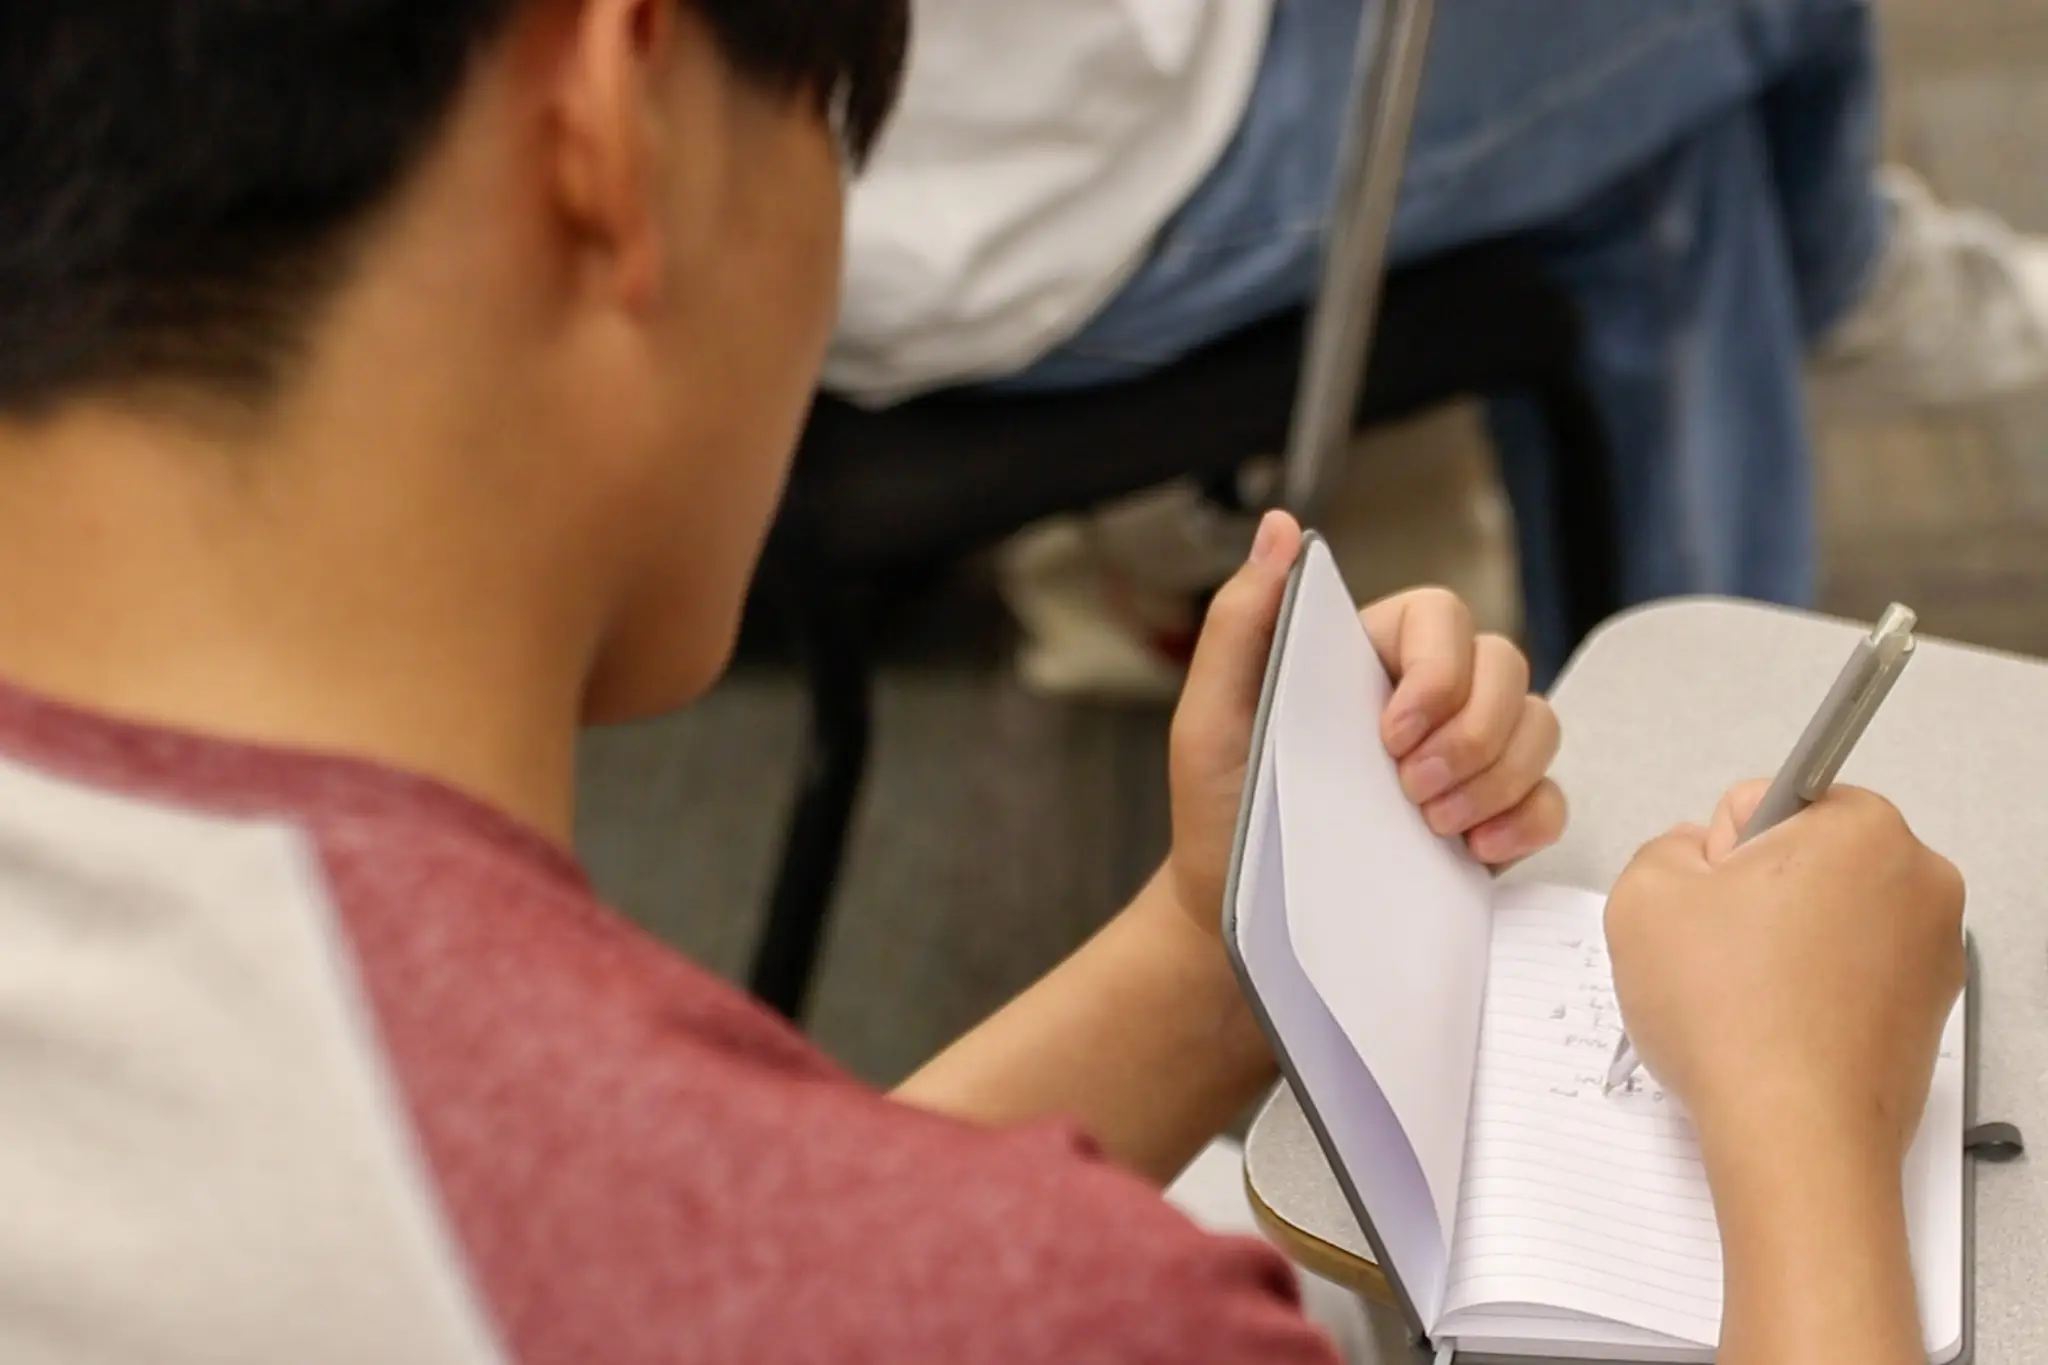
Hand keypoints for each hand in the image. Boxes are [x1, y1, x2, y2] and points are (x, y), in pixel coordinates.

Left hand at [1163, 511, 1566, 935]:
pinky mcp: (1491, 817)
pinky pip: (1551, 796)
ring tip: (1431, 825)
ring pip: (1539, 724)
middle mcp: (1427, 696)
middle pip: (1506, 664)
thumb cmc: (1222, 815)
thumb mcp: (1211, 718)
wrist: (1243, 923)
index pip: (1441, 616)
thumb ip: (1242, 621)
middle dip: (1473, 733)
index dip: (1438, 670)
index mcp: (1366, 657)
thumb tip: (1279, 527)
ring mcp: (1466, 757)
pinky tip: (1473, 849)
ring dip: (1497, 776)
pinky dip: (1525, 819)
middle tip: (1410, 789)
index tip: (1392, 734)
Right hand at [1605, 782, 1965, 1158]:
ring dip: (1781, 945)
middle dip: (1753, 897)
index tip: (1717, 902)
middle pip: (1801, 858)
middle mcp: (1918, 878)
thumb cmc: (1732, 1020)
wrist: (1793, 1137)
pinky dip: (1812, 989)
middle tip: (1722, 955)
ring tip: (1749, 1000)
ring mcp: (1934, 949)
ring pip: (1824, 917)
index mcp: (1861, 826)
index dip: (1718, 855)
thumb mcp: (1643, 895)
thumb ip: (1665, 846)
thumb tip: (1697, 858)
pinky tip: (1776, 1027)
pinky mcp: (1928, 1009)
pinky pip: (1849, 971)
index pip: (1761, 801)